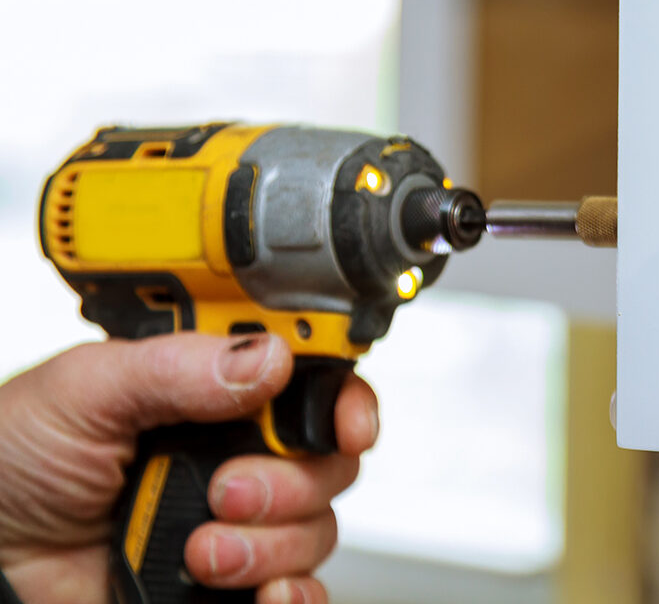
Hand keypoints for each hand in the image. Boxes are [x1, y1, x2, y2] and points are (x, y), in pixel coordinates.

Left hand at [0, 333, 378, 603]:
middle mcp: (234, 453)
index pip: (311, 381)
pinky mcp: (230, 587)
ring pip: (318, 527)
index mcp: (210, 392)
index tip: (346, 423)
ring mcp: (235, 524)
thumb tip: (269, 356)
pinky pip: (301, 592)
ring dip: (271, 542)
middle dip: (293, 478)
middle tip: (226, 489)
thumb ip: (177, 366)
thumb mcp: (83, 391)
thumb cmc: (9, 468)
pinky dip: (293, 595)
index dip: (343, 399)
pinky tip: (260, 592)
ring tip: (200, 551)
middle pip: (328, 458)